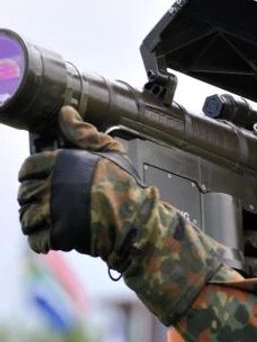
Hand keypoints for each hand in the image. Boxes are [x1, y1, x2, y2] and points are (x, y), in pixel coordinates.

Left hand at [18, 105, 134, 254]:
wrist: (137, 220)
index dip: (32, 175)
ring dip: (35, 219)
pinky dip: (41, 239)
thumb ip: (84, 132)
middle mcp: (54, 185)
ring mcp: (55, 211)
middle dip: (32, 198)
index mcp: (63, 163)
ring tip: (49, 219)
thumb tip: (66, 112)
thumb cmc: (127, 185)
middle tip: (47, 202)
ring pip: (27, 216)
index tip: (39, 180)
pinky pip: (35, 238)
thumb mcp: (110, 151)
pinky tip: (52, 235)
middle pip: (24, 193)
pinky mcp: (58, 234)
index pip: (28, 167)